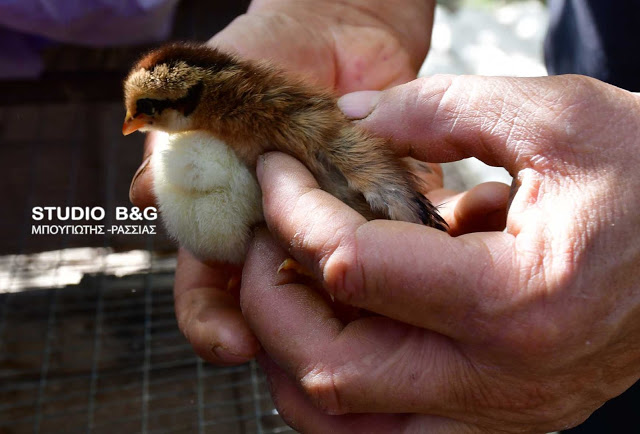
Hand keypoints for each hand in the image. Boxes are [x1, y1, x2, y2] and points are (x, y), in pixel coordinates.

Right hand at [129, 0, 436, 364]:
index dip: (213, 322)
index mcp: (231, 217)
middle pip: (277, 306)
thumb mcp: (212, 90)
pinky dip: (407, 263)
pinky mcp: (393, 212)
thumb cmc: (264, 55)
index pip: (210, 288)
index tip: (234, 343)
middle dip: (288, 335)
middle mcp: (284, 234)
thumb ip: (180, 139)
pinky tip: (414, 270)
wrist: (341, 29)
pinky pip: (404, 251)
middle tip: (307, 349)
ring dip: (349, 308)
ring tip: (364, 314)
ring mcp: (340, 227)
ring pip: (341, 291)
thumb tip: (144, 196)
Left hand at [240, 75, 639, 431]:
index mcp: (517, 298)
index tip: (274, 174)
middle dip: (266, 298)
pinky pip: (390, 433)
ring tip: (279, 291)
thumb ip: (438, 110)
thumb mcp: (554, 118)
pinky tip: (332, 338)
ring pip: (349, 426)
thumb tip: (351, 123)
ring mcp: (502, 412)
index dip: (292, 212)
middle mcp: (504, 378)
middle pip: (332, 367)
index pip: (352, 268)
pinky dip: (341, 391)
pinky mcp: (502, 417)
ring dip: (292, 359)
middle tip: (255, 240)